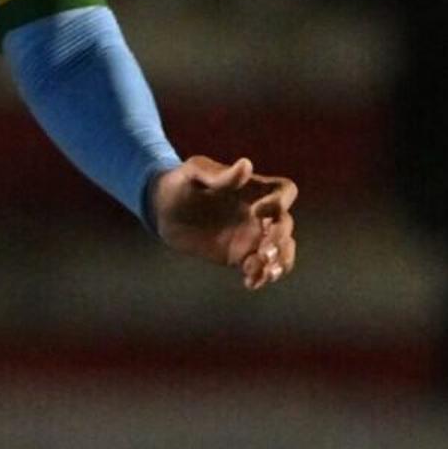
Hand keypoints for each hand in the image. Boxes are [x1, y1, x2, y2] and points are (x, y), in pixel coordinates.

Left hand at [149, 156, 297, 289]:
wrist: (161, 210)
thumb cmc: (179, 183)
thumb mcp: (194, 173)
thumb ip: (220, 175)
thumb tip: (246, 165)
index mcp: (253, 188)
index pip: (285, 191)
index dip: (280, 202)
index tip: (257, 211)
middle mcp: (258, 212)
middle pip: (286, 224)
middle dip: (280, 239)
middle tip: (264, 251)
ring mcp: (251, 235)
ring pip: (281, 249)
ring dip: (280, 261)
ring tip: (262, 270)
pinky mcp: (239, 256)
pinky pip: (261, 268)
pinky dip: (262, 277)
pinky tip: (250, 283)